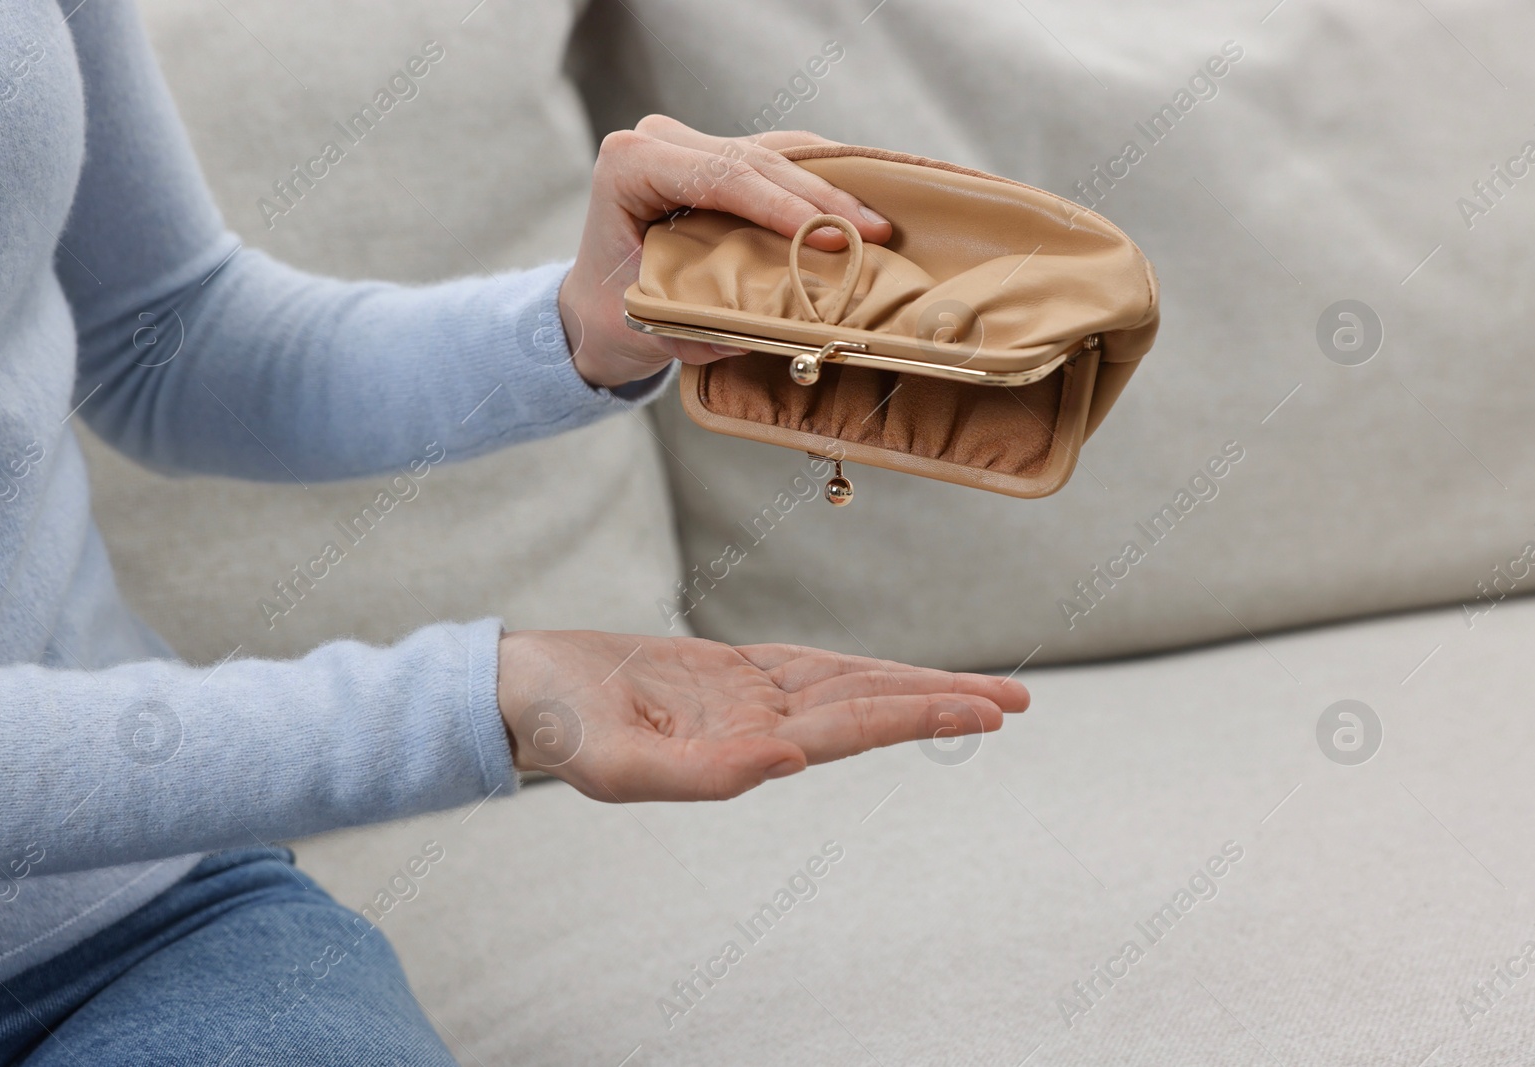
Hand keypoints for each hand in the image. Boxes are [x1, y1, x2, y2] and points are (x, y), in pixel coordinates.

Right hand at [496, 630, 1027, 801]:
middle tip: (1016, 703)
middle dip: (939, 703)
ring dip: (910, 684)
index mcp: (741, 749)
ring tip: (979, 691)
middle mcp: (757, 728)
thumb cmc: (554, 728)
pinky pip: (808, 667)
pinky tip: (890, 672)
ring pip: (847, 686)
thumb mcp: (613, 761)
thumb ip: (699, 774)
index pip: (849, 728)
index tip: (981, 710)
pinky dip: (856, 667)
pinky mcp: (727, 674)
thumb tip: (788, 764)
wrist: (519, 693)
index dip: (915, 714)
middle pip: (867, 708)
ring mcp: (745, 701)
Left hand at [557, 115, 892, 388]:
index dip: (785, 207)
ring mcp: (689, 144)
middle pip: (756, 161)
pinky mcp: (717, 157)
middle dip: (821, 199)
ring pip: (775, 154)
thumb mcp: (649, 324)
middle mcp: (658, 141)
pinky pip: (778, 158)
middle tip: (876, 231)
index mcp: (630, 165)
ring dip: (830, 188)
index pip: (723, 178)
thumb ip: (700, 324)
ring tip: (879, 221)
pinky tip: (860, 200)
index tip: (835, 237)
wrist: (590, 309)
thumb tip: (765, 330)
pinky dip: (819, 180)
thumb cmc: (611, 316)